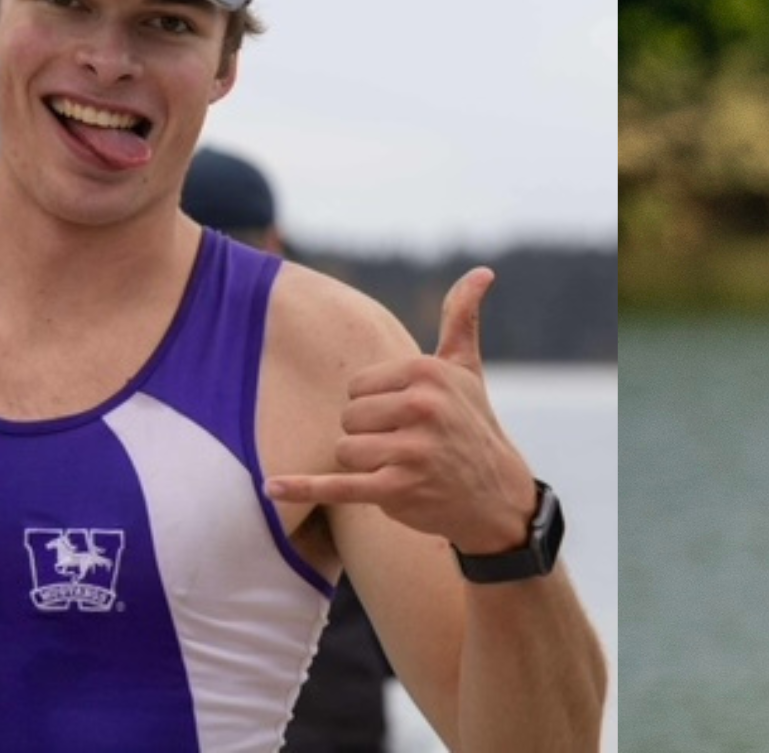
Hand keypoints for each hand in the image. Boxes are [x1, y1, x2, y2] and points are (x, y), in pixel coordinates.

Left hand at [266, 267, 539, 554]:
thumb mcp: (466, 369)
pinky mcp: (398, 489)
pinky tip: (272, 487)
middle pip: (348, 418)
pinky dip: (304, 487)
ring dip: (364, 465)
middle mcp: (421, 407)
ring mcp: (410, 450)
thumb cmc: (472, 425)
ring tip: (400, 468)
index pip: (357, 386)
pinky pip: (338, 485)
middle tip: (405, 446)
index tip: (407, 418)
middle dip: (368, 435)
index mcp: (427, 371)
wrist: (496, 496)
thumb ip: (461, 318)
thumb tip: (483, 271)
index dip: (374, 405)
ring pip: (344, 450)